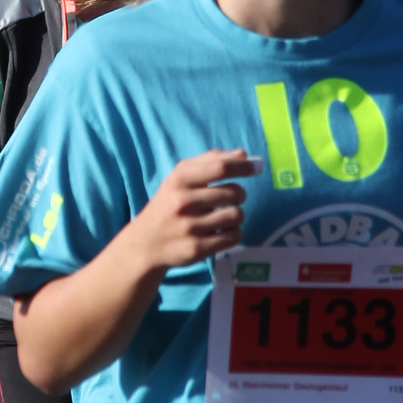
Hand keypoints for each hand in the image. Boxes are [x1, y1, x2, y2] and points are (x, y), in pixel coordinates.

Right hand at [128, 150, 261, 272]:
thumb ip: (210, 161)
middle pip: (234, 192)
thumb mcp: (179, 178)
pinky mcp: (197, 248)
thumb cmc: (168, 204)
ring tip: (224, 216)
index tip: (257, 166)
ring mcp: (190, 227)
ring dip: (236, 215)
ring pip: (236, 215)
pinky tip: (223, 231)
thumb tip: (243, 154)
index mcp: (179, 180)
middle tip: (231, 198)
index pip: (221, 167)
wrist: (145, 244)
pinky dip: (234, 233)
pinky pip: (234, 237)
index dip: (244, 166)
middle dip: (239, 194)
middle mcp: (183, 202)